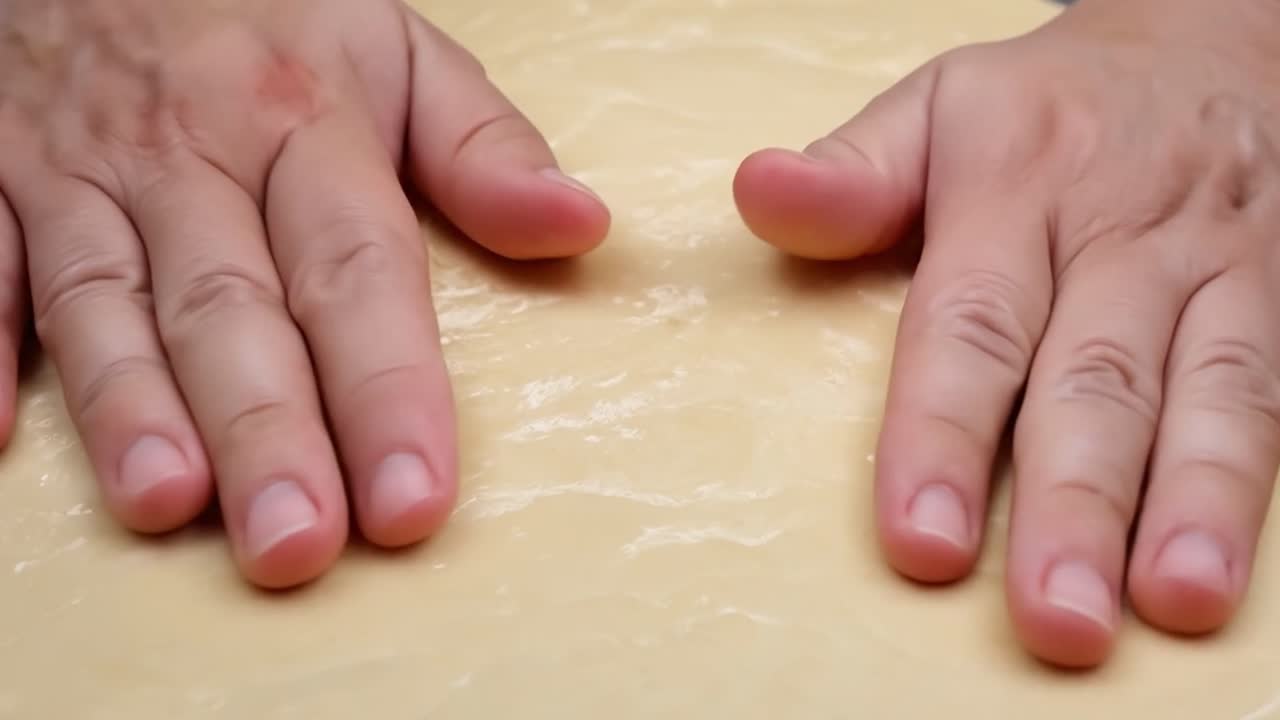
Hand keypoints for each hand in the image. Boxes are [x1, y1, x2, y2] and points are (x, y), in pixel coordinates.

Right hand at [0, 0, 609, 587]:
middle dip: (267, 430)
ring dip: (130, 406)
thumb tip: (582, 228)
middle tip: (298, 546)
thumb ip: (484, 148)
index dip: (388, 388)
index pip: (356, 269)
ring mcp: (80, 168)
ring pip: (105, 298)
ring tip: (168, 505)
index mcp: (302, 119)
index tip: (414, 500)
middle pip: (233, 305)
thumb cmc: (271, 12)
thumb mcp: (396, 50)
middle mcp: (190, 154)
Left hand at [734, 0, 1279, 666]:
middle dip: (1074, 503)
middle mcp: (1124, 230)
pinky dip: (1256, 484)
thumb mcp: (939, 106)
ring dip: (1193, 506)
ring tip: (1169, 606)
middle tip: (1051, 619)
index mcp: (1017, 183)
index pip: (971, 323)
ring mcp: (1220, 264)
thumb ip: (853, 172)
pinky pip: (1278, 390)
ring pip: (1214, 391)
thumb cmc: (1050, 102)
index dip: (941, 436)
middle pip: (1095, 379)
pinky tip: (1226, 566)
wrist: (1214, 35)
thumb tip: (754, 196)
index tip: (920, 545)